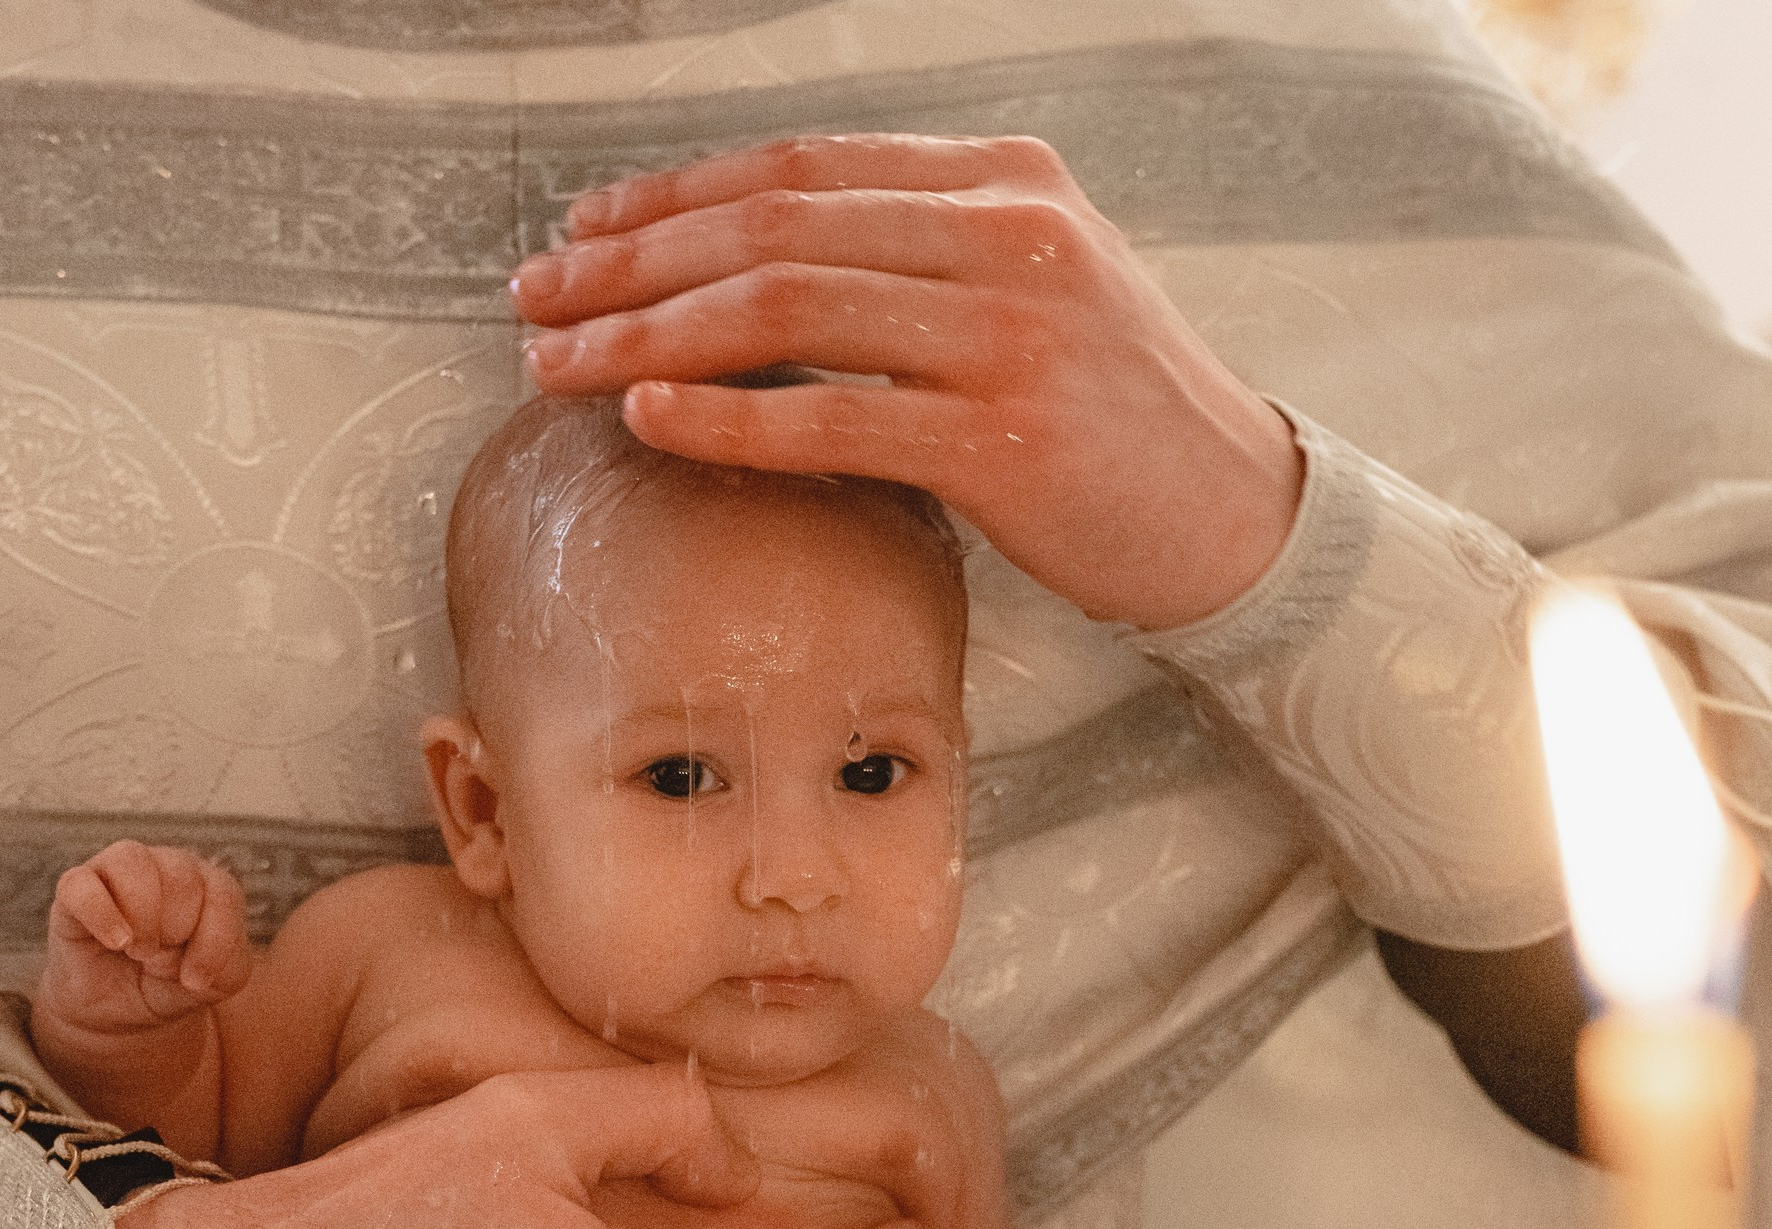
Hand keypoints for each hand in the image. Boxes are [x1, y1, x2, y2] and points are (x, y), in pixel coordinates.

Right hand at [42, 840, 250, 1034]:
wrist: (116, 1008)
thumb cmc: (169, 984)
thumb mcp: (213, 985)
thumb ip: (222, 965)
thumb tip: (186, 952)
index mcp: (208, 882)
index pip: (223, 893)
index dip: (213, 943)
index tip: (195, 980)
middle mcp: (166, 864)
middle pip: (182, 877)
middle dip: (176, 932)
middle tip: (160, 960)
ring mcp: (117, 870)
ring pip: (133, 861)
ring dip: (143, 916)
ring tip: (140, 951)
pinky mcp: (74, 888)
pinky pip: (82, 884)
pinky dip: (102, 915)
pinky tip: (116, 943)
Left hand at [511, 133, 1304, 630]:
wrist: (1238, 515)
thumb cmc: (1114, 411)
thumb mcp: (1037, 283)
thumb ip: (918, 248)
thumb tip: (751, 255)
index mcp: (1006, 181)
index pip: (798, 169)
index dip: (671, 194)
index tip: (582, 230)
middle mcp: (1009, 236)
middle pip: (770, 231)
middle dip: (630, 263)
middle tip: (533, 298)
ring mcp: (1011, 336)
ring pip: (783, 313)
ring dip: (647, 336)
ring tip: (559, 366)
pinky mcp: (1007, 444)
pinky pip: (831, 420)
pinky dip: (726, 418)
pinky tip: (647, 415)